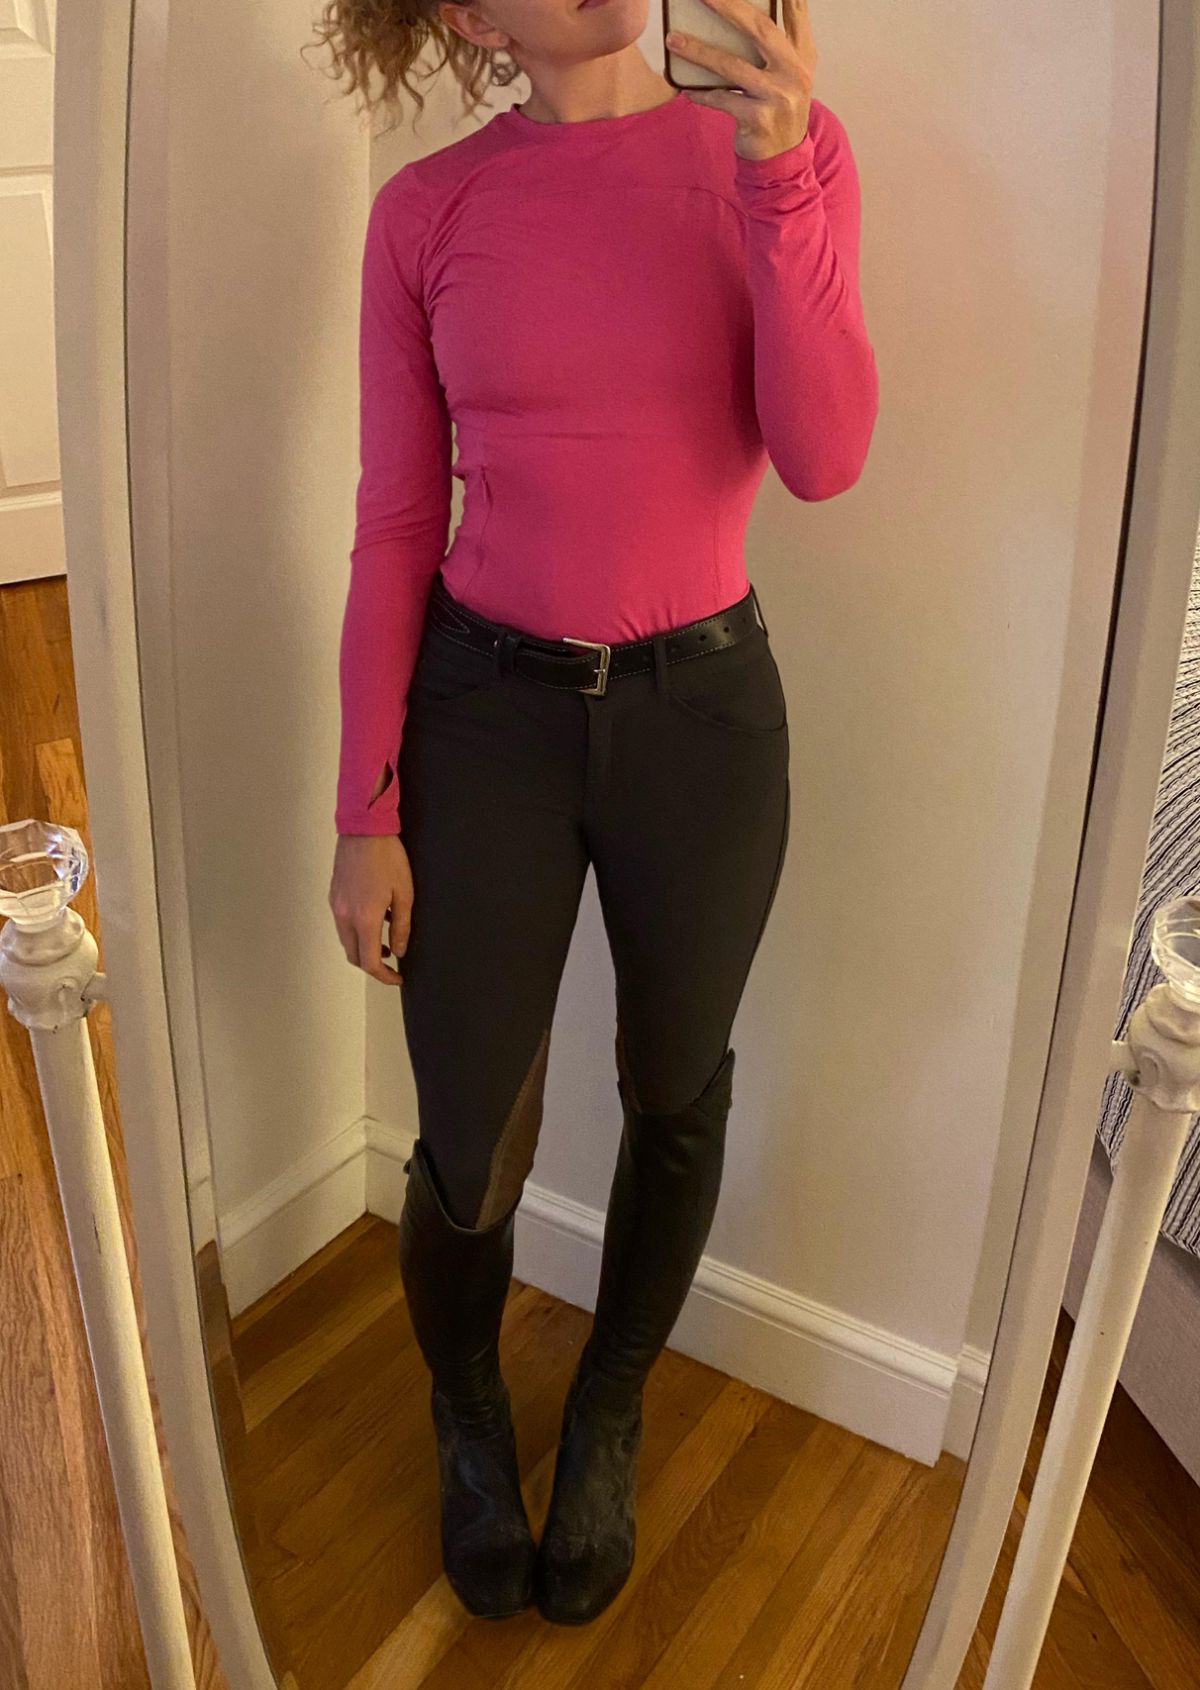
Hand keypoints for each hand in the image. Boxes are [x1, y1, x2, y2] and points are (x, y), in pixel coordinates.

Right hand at [329, 833, 412, 985]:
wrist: (364, 830)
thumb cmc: (387, 858)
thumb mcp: (404, 894)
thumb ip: (401, 926)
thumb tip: (399, 950)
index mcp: (364, 919)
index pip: (370, 962)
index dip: (384, 976)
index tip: (397, 977)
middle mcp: (345, 916)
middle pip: (354, 956)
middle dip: (372, 965)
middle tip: (391, 963)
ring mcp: (336, 906)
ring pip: (346, 941)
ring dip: (363, 948)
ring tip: (385, 940)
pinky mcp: (334, 896)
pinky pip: (342, 924)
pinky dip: (356, 931)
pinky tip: (374, 918)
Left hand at [665, 0, 815, 161]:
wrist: (784, 158)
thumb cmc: (779, 107)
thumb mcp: (789, 74)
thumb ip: (779, 43)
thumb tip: (741, 11)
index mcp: (803, 55)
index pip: (795, 13)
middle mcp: (794, 72)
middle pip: (760, 29)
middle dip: (729, 6)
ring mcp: (778, 96)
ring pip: (732, 66)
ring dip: (699, 51)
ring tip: (673, 40)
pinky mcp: (758, 119)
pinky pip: (722, 100)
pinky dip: (701, 94)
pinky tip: (685, 89)